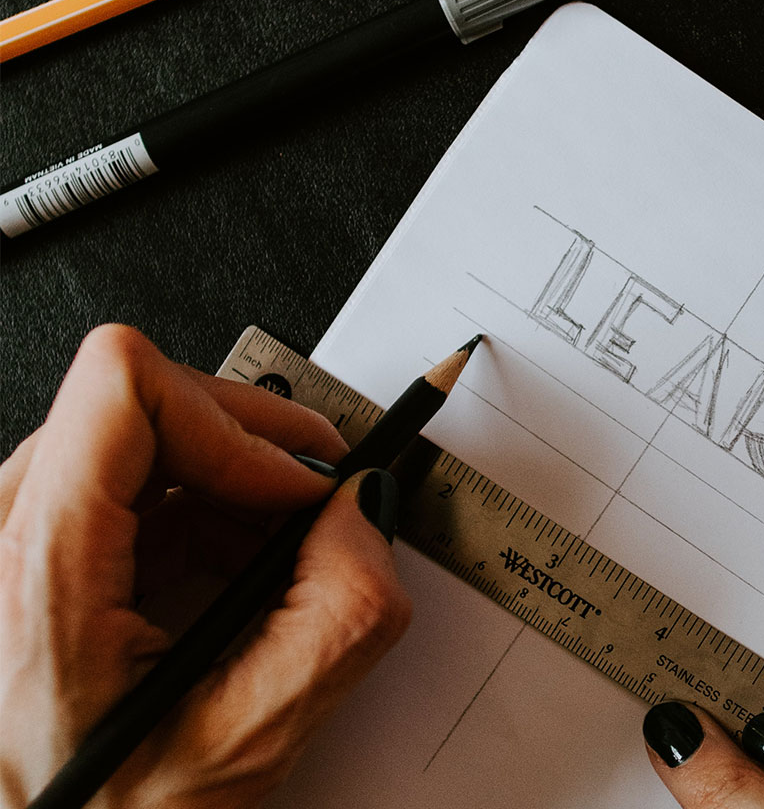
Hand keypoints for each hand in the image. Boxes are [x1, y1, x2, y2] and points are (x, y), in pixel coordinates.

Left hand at [0, 325, 411, 808]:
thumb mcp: (249, 741)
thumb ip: (338, 617)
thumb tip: (363, 510)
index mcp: (39, 573)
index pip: (124, 387)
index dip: (234, 422)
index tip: (292, 486)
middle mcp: (3, 536)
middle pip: (141, 398)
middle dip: (252, 443)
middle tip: (320, 496)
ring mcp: (12, 535)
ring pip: (139, 426)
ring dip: (234, 472)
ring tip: (283, 539)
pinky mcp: (35, 542)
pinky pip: (130, 470)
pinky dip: (206, 499)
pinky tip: (238, 560)